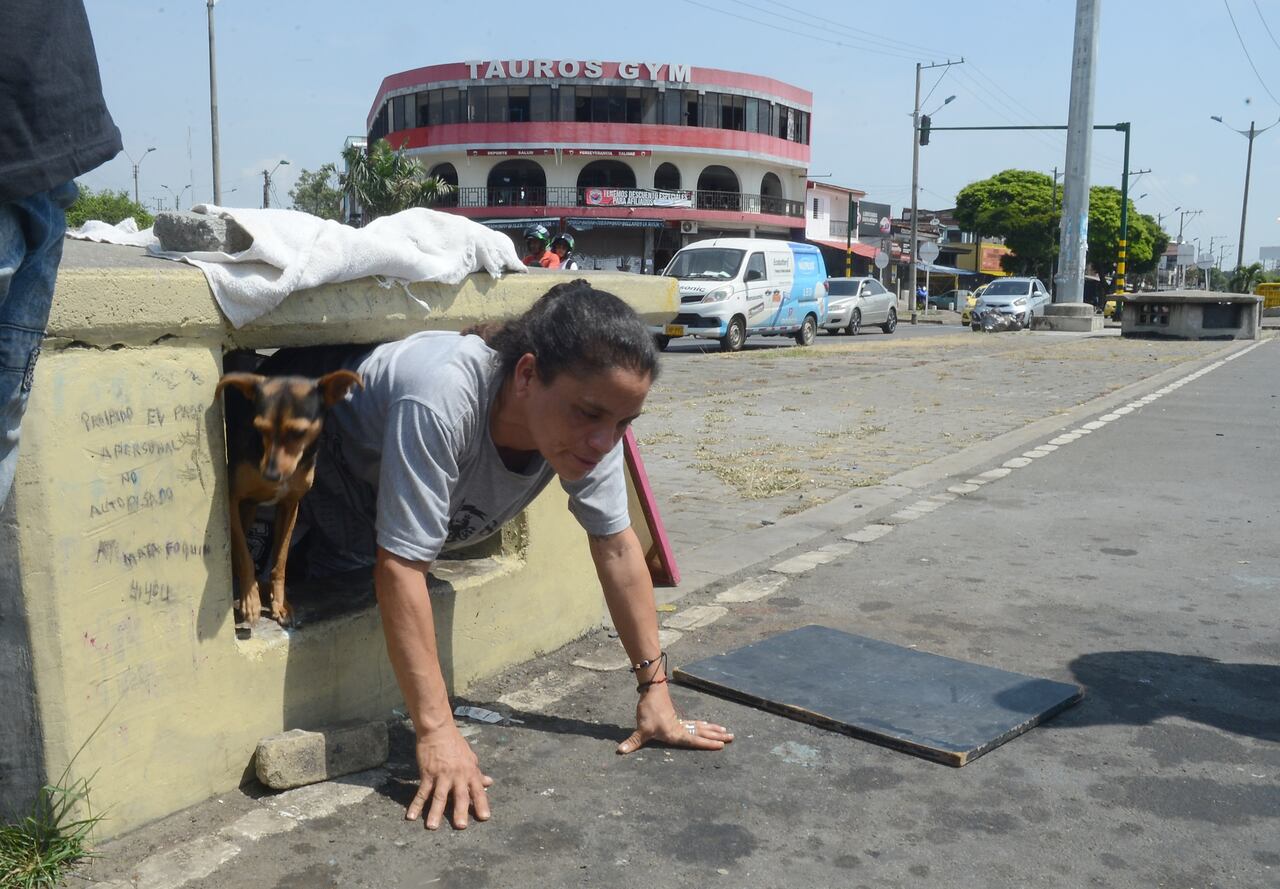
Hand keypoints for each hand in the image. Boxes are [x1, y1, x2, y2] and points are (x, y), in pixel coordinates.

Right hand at [406, 722, 493, 828]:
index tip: (484, 818)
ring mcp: (441, 775)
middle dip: (460, 811)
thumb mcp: (470, 757)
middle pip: (460, 795)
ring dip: (435, 812)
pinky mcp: (427, 774)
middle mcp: (457, 775)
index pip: (478, 790)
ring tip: (432, 826)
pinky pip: (421, 792)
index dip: (482, 804)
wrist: (438, 730)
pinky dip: (416, 804)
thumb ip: (477, 773)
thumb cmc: (455, 743)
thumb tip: (489, 782)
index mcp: (470, 771)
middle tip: (461, 826)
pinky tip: (411, 816)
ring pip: (439, 796)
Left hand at [616, 684, 733, 754]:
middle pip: (702, 732)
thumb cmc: (648, 710)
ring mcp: (681, 722)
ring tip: (727, 732)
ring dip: (714, 730)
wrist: (652, 690)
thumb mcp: (641, 729)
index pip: (694, 740)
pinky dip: (705, 725)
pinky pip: (696, 723)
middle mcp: (681, 728)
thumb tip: (620, 752)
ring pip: (701, 727)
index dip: (707, 743)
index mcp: (675, 733)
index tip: (721, 745)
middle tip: (732, 737)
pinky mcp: (678, 718)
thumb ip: (633, 742)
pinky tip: (710, 726)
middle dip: (717, 736)